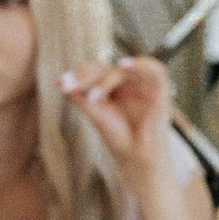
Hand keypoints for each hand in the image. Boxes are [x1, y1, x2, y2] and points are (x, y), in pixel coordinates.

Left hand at [58, 57, 177, 187]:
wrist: (136, 156)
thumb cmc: (117, 136)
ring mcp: (143, 83)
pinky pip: (153, 69)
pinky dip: (139, 64)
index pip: (95, 69)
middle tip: (71, 86)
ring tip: (93, 96)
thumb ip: (79, 97)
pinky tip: (123, 65)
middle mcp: (127, 81)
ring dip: (107, 78)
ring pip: (123, 70)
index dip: (79, 73)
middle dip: (88, 76)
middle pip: (107, 67)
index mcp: (112, 84)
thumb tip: (59, 81)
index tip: (61, 83)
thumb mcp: (95, 114)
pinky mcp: (159, 88)